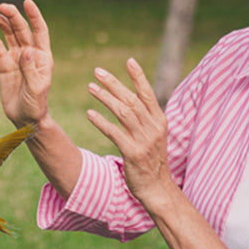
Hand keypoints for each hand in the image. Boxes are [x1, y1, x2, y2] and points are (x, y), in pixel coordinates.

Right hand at [0, 0, 53, 127]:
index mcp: (43, 56)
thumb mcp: (36, 89)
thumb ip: (31, 69)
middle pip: (21, 29)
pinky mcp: (4, 64)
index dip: (34, 15)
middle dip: (13, 16)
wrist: (25, 118)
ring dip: (2, 23)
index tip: (27, 2)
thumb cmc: (36, 105)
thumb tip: (27, 50)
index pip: (40, 30)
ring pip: (9, 34)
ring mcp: (16, 57)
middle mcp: (30, 53)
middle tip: (2, 6)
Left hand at [87, 58, 169, 202]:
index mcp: (159, 120)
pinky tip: (89, 114)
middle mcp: (153, 127)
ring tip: (90, 87)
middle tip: (97, 71)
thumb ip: (144, 116)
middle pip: (131, 100)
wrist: (157, 188)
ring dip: (105, 98)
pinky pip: (114, 133)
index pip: (148, 94)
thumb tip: (130, 96)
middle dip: (114, 83)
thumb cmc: (151, 159)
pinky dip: (101, 122)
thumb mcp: (154, 134)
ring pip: (123, 113)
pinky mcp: (133, 153)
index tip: (129, 61)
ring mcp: (144, 140)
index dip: (139, 76)